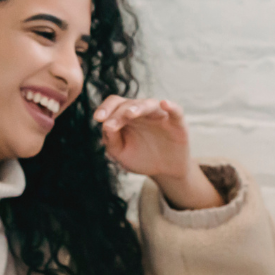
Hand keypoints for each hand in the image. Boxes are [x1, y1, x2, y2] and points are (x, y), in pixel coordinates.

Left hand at [94, 95, 221, 209]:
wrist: (165, 170)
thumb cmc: (141, 158)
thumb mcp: (121, 153)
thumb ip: (111, 140)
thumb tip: (106, 126)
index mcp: (126, 116)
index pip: (114, 104)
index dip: (105, 108)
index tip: (98, 118)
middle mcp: (142, 112)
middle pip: (128, 103)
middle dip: (118, 114)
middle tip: (111, 125)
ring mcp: (160, 116)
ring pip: (149, 104)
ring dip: (138, 107)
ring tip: (130, 114)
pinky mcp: (177, 123)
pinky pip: (176, 111)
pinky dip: (171, 106)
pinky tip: (165, 103)